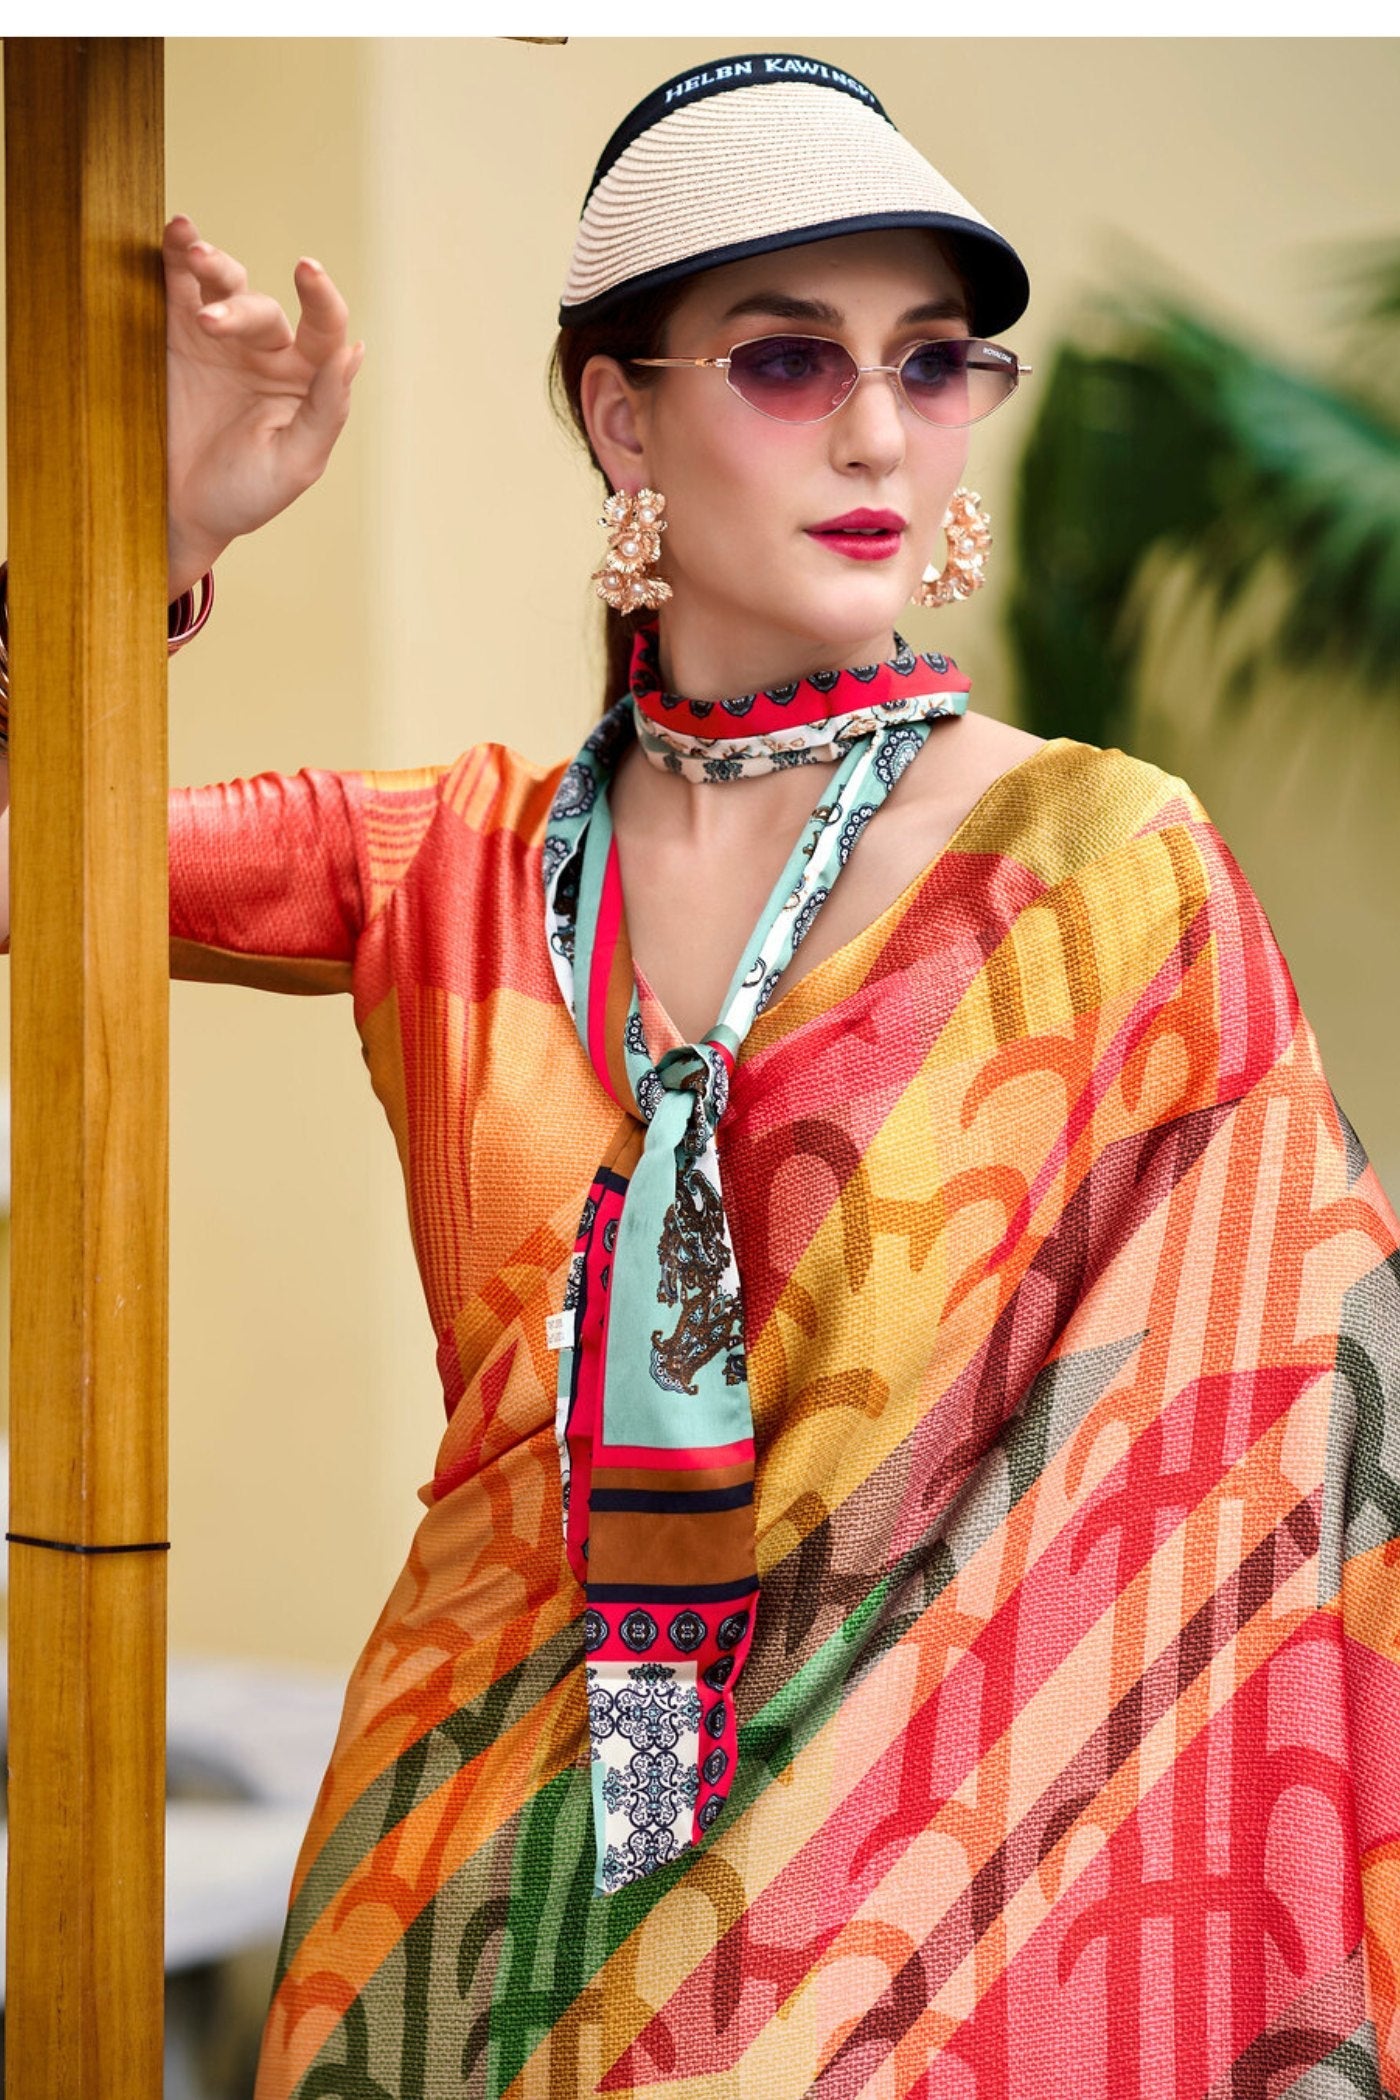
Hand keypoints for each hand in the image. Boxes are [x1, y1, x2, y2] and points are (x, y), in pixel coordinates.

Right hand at [164, 214, 364, 598]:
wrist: (176, 513)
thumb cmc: (243, 496)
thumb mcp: (294, 464)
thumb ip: (327, 410)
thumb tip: (353, 353)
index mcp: (305, 381)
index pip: (324, 330)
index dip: (322, 299)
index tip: (308, 271)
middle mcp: (267, 353)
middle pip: (261, 310)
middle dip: (239, 310)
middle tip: (212, 325)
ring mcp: (220, 340)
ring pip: (224, 285)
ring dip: (211, 264)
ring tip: (194, 254)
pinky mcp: (176, 335)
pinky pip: (180, 287)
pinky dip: (177, 256)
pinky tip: (177, 234)